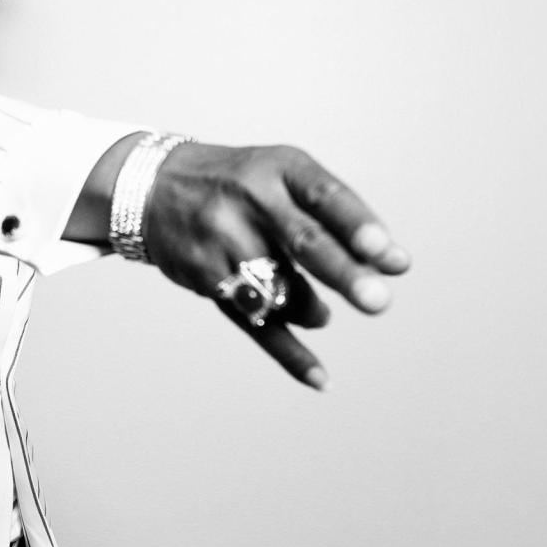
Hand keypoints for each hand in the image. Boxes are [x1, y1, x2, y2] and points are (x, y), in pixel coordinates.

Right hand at [143, 143, 409, 389]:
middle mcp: (249, 200)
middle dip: (342, 273)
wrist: (151, 187)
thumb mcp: (281, 178)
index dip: (359, 227)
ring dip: (311, 310)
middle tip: (378, 302)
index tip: (390, 258)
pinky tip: (319, 377)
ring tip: (319, 312)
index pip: (326, 197)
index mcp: (278, 169)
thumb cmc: (238, 185)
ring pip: (281, 289)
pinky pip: (253, 320)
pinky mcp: (206, 277)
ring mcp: (222, 239)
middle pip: (303, 242)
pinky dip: (288, 352)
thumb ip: (336, 217)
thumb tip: (395, 266)